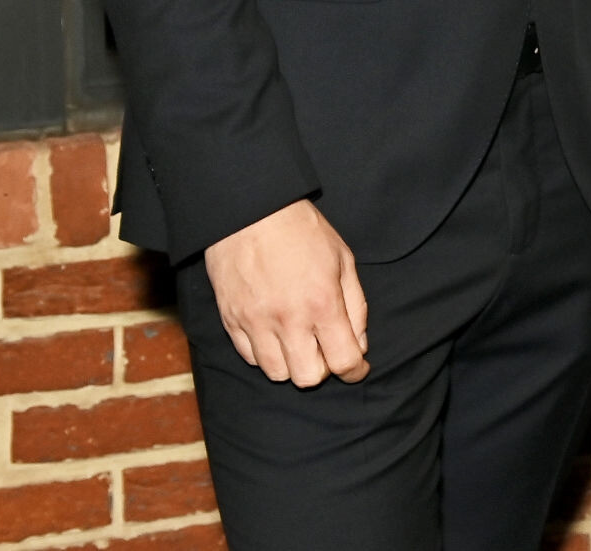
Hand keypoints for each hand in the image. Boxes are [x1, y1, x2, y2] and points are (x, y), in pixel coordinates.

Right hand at [203, 198, 368, 387]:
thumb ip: (355, 305)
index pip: (343, 360)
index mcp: (322, 303)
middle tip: (326, 350)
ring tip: (299, 341)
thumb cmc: (303, 231)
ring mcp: (255, 323)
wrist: (251, 212)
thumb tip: (359, 344)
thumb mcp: (343, 259)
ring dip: (293, 364)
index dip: (355, 371)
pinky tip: (275, 334)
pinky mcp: (231, 320)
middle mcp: (288, 319)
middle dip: (323, 370)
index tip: (357, 369)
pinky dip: (266, 354)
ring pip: (276, 373)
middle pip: (308, 378)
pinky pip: (250, 357)